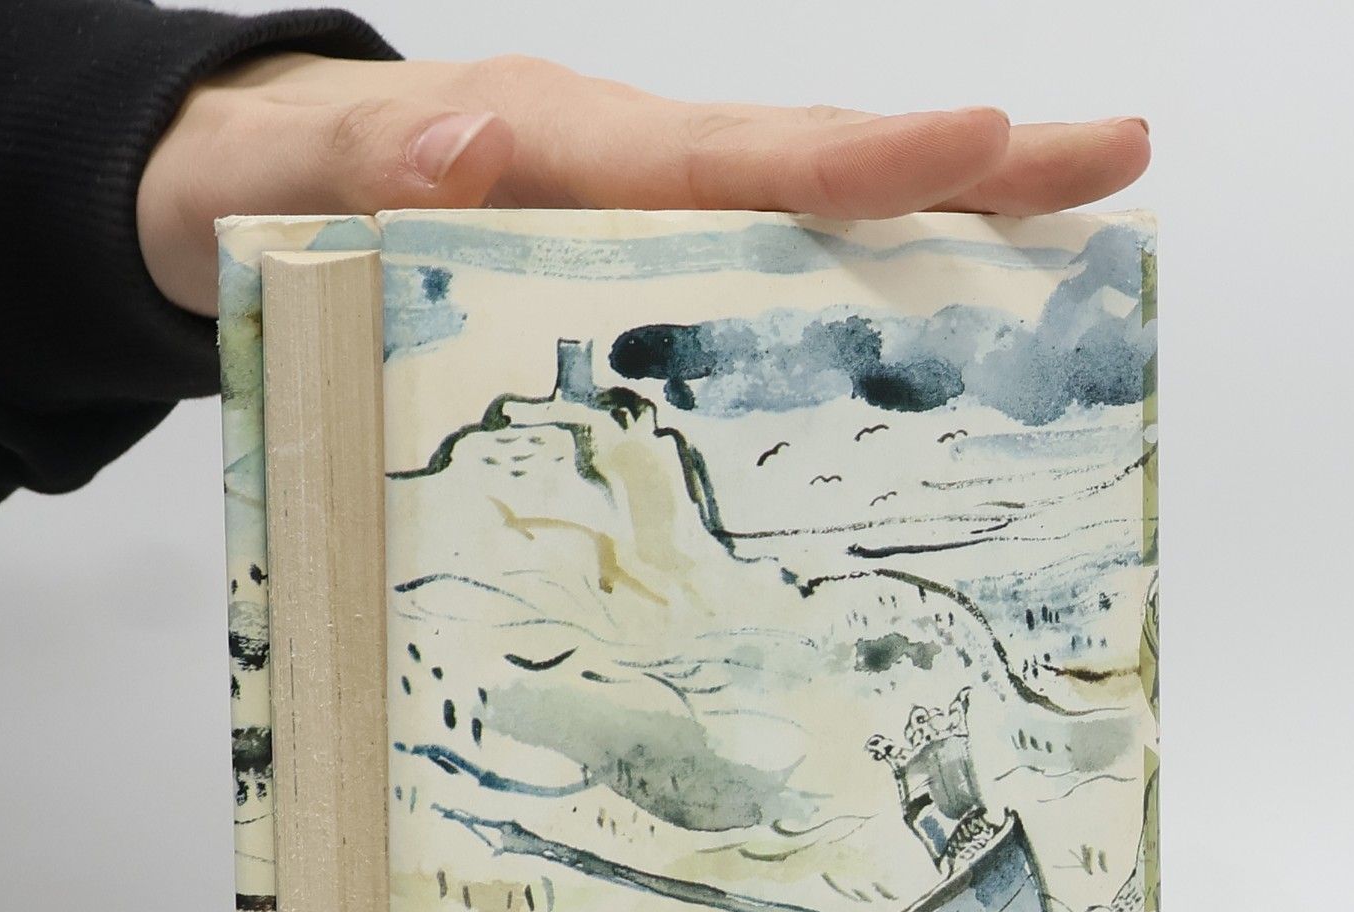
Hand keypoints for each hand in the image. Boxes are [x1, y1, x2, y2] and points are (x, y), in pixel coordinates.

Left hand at [137, 54, 1149, 314]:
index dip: (853, 162)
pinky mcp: (636, 274)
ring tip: (1080, 228)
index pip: (729, 158)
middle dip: (967, 167)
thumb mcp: (279, 187)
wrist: (239, 192)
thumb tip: (465, 147)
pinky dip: (860, 289)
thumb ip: (361, 172)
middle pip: (814, 168)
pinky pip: (762, 278)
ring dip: (945, 225)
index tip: (973, 143)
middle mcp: (627, 173)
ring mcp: (641, 221)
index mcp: (563, 150)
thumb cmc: (261, 193)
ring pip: (810, 217)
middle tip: (1115, 160)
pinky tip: (935, 326)